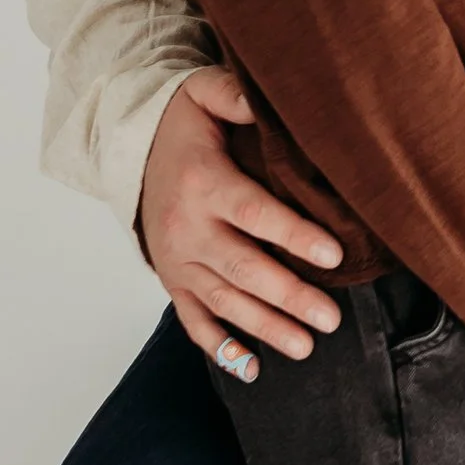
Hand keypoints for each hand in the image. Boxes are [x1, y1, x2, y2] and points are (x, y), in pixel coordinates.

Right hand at [142, 69, 342, 377]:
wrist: (131, 150)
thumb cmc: (185, 125)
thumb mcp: (204, 93)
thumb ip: (235, 95)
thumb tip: (266, 100)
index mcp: (204, 184)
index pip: (254, 214)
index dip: (293, 235)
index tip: (333, 255)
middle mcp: (188, 229)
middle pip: (244, 269)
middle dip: (288, 297)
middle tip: (330, 317)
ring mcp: (178, 262)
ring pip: (225, 302)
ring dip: (265, 328)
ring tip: (306, 346)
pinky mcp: (173, 282)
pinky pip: (194, 321)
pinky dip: (221, 348)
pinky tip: (252, 370)